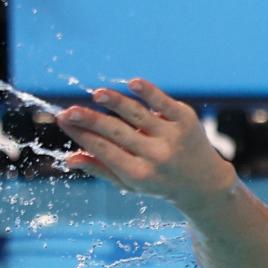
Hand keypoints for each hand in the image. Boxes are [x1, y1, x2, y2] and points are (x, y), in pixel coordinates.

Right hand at [56, 78, 237, 211]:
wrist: (205, 182)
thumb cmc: (159, 182)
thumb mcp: (130, 183)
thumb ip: (101, 169)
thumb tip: (69, 158)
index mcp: (138, 174)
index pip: (103, 149)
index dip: (81, 134)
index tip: (62, 120)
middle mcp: (156, 156)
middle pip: (116, 132)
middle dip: (90, 120)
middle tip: (68, 110)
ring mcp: (172, 137)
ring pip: (139, 115)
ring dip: (117, 103)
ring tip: (97, 94)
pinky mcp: (186, 120)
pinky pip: (165, 104)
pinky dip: (149, 93)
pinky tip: (132, 83)